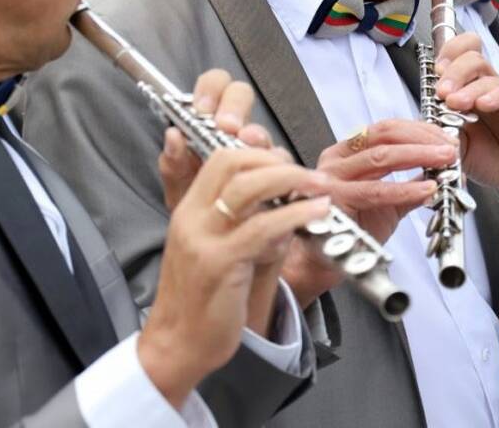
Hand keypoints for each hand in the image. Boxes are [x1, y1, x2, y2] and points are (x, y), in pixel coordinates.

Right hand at [138, 148, 331, 408]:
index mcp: (189, 210)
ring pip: (248, 187)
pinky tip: (317, 213)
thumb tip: (284, 199)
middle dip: (277, 159)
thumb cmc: (202, 299)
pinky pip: (262, 227)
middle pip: (233, 162)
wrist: (177, 345)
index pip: (222, 157)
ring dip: (292, 179)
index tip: (290, 164)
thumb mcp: (218, 249)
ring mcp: (203, 239)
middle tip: (311, 174)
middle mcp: (192, 218)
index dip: (259, 152)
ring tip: (322, 187)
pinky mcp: (220, 264)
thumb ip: (244, 221)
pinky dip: (295, 215)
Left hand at [158, 70, 278, 211]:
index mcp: (207, 120)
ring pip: (262, 129)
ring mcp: (257, 147)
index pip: (214, 84)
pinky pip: (280, 159)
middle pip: (242, 95)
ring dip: (256, 135)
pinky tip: (266, 172)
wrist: (212, 237)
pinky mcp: (275, 169)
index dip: (211, 90)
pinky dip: (275, 164)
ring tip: (247, 146)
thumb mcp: (178, 185)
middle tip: (228, 127)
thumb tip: (173, 136)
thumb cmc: (195, 202)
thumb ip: (173, 162)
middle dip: (235, 107)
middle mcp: (235, 128)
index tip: (204, 110)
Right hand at [281, 119, 446, 307]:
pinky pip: (375, 191)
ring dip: (419, 156)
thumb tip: (441, 171)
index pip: (387, 128)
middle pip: (385, 134)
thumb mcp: (386, 200)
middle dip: (423, 139)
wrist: (321, 261)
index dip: (420, 130)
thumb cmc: (351, 227)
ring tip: (444, 162)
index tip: (447, 138)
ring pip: (380, 157)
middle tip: (450, 148)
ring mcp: (332, 177)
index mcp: (347, 151)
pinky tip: (427, 189)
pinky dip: (405, 189)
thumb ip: (409, 183)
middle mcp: (336, 158)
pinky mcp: (332, 200)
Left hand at [435, 32, 498, 205]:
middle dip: (452, 71)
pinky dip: (497, 95)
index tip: (433, 73)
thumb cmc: (491, 160)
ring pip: (488, 73)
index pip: (459, 55)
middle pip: (471, 58)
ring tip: (456, 103)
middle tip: (442, 92)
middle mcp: (486, 88)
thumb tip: (416, 124)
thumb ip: (439, 133)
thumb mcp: (456, 148)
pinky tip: (485, 105)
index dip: (446, 56)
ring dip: (468, 86)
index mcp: (467, 91)